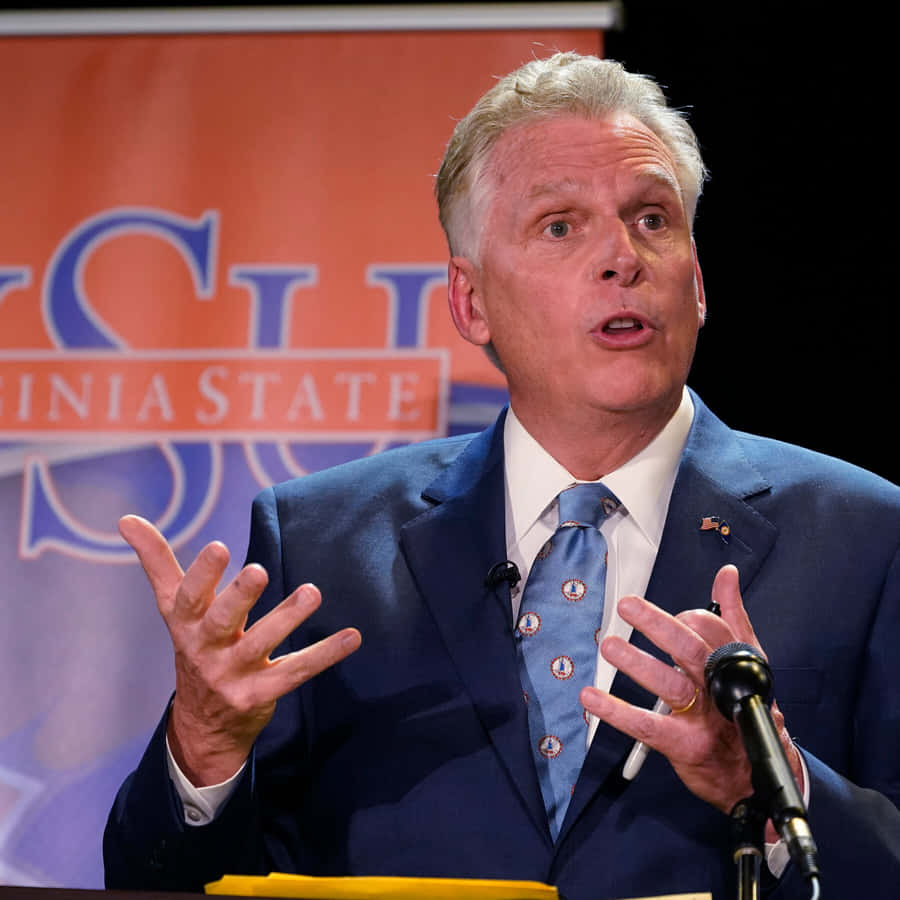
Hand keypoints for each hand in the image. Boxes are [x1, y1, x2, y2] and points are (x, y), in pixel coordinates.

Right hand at [119, 515, 361, 785]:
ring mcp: (232, 675)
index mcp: (185, 624)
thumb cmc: (193, 645)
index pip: (188, 598)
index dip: (202, 574)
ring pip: (261, 646)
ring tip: (313, 592)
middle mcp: (206, 649)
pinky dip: (324, 655)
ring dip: (287, 618)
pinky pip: (295, 673)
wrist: (202, 724)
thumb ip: (157, 562)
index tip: (219, 546)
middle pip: (221, 622)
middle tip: (259, 569)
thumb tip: (125, 518)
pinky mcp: (260, 695)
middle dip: (238, 597)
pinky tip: (352, 636)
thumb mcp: (173, 607)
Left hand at [581, 565, 801, 826]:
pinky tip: (591, 697)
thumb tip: (726, 574)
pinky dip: (617, 711)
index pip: (713, 630)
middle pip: (691, 650)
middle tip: (627, 606)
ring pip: (670, 686)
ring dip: (637, 664)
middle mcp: (721, 688)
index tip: (673, 614)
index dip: (689, 617)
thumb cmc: (743, 710)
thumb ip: (732, 616)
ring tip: (608, 646)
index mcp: (736, 663)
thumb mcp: (746, 663)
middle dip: (658, 625)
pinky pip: (648, 726)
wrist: (755, 776)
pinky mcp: (686, 746)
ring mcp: (705, 718)